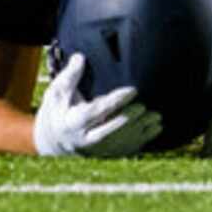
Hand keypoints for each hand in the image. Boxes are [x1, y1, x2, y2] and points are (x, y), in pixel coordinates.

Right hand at [32, 53, 160, 157]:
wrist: (55, 139)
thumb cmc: (58, 110)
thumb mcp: (58, 92)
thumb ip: (70, 76)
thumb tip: (80, 57)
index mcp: (72, 122)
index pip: (95, 112)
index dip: (114, 102)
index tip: (132, 90)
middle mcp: (84, 139)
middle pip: (108, 133)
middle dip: (127, 120)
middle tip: (143, 107)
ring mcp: (96, 150)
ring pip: (120, 143)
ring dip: (139, 131)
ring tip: (156, 117)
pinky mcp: (106, 154)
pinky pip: (126, 150)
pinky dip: (142, 141)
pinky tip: (156, 129)